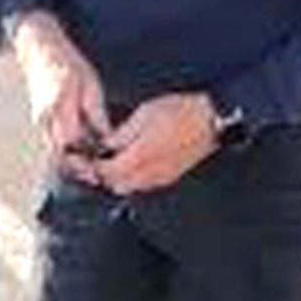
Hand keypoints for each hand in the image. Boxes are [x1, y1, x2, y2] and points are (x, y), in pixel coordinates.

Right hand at [16, 19, 106, 166]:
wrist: (40, 50)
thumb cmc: (67, 63)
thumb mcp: (90, 84)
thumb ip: (96, 113)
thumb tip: (107, 137)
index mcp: (60, 106)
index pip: (71, 143)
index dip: (86, 158)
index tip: (100, 166)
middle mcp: (45, 118)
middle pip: (59, 154)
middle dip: (76, 168)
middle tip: (94, 177)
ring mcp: (40, 121)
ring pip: (54, 151)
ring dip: (70, 162)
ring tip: (90, 170)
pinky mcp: (41, 121)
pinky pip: (52, 143)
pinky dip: (66, 151)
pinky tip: (81, 154)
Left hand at [90, 90, 219, 199]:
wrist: (211, 120)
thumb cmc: (183, 112)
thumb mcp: (145, 113)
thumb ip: (122, 133)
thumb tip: (108, 144)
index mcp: (141, 155)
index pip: (108, 171)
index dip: (95, 166)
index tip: (89, 158)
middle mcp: (151, 172)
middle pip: (117, 185)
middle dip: (105, 175)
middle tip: (99, 160)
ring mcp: (162, 177)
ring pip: (131, 187)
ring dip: (120, 178)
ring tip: (116, 160)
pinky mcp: (171, 176)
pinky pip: (146, 185)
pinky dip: (134, 178)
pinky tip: (135, 162)